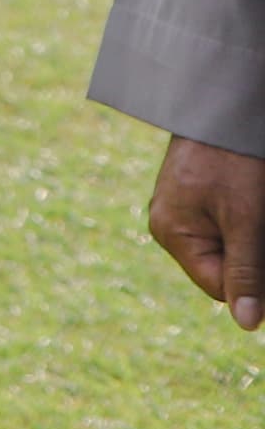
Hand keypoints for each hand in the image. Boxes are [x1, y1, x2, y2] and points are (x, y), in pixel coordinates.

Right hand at [148, 135, 264, 328]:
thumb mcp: (246, 221)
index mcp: (173, 233)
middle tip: (260, 222)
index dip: (255, 285)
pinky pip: (227, 227)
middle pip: (224, 267)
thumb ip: (246, 272)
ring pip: (231, 247)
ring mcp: (184, 209)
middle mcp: (172, 224)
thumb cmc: (234, 161)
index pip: (220, 287)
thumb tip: (248, 325)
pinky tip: (254, 206)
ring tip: (257, 210)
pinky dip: (249, 226)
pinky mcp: (199, 196)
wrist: (225, 104)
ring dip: (254, 241)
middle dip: (254, 257)